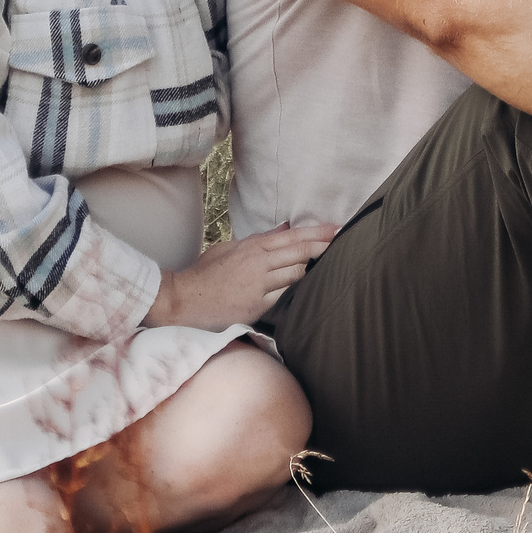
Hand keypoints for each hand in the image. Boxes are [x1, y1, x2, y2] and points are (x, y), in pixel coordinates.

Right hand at [145, 223, 336, 330]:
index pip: (294, 236)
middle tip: (347, 242)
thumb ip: (260, 238)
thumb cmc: (205, 273)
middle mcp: (259, 261)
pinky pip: (286, 296)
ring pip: (297, 273)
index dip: (318, 232)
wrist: (184, 298)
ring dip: (314, 271)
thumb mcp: (231, 248)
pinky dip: (298, 292)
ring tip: (331, 269)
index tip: (338, 228)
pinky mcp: (257, 305)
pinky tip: (312, 291)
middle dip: (325, 247)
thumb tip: (285, 227)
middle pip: (301, 251)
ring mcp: (259, 284)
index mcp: (253, 246)